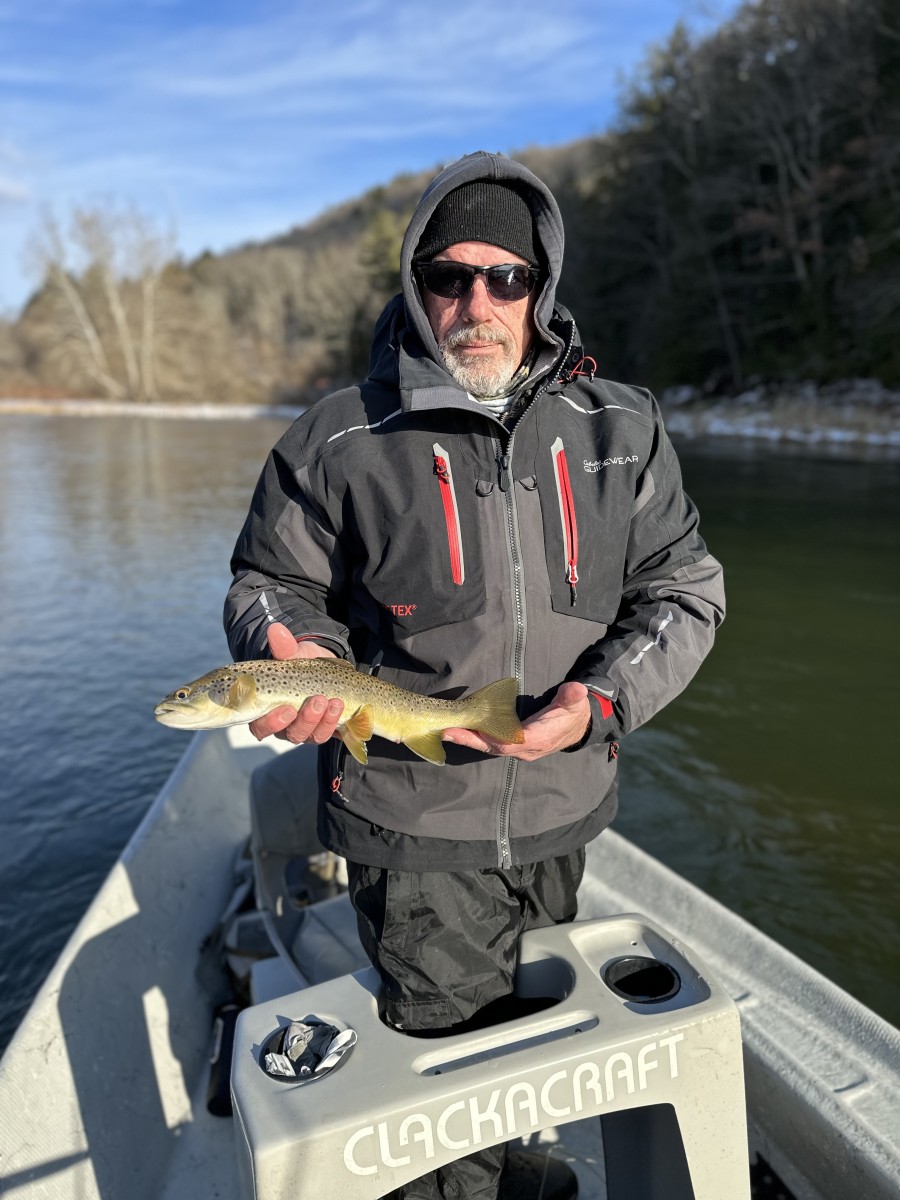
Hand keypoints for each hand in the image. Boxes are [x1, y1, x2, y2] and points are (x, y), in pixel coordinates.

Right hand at [248, 622, 344, 744]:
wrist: (326, 667)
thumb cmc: (301, 665)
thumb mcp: (293, 654)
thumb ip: (283, 647)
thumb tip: (275, 629)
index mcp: (266, 711)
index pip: (261, 727)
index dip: (272, 723)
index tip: (287, 709)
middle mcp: (285, 725)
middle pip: (291, 734)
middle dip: (306, 720)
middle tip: (317, 701)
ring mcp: (306, 729)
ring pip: (313, 735)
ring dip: (324, 721)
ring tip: (334, 702)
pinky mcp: (326, 729)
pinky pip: (330, 732)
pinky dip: (336, 722)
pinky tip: (342, 706)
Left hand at [442, 681, 590, 761]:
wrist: (577, 727)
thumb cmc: (574, 714)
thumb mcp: (575, 703)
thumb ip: (572, 697)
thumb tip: (575, 689)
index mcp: (539, 738)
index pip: (511, 741)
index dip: (490, 737)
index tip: (472, 730)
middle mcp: (526, 748)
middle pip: (494, 747)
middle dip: (470, 740)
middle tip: (446, 731)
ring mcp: (519, 749)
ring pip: (490, 747)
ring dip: (469, 739)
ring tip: (446, 731)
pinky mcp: (514, 746)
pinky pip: (492, 744)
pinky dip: (476, 738)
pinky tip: (460, 731)